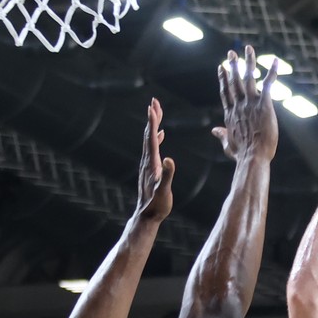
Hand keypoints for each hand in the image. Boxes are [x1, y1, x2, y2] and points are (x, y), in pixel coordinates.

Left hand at [136, 97, 175, 221]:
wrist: (147, 216)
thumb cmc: (157, 206)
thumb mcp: (164, 191)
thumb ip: (167, 175)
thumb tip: (170, 159)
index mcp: (151, 164)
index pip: (152, 138)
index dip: (153, 122)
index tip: (152, 107)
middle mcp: (147, 161)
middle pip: (149, 134)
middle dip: (152, 117)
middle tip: (154, 101)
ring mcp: (148, 164)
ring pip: (150, 139)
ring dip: (154, 124)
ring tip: (157, 111)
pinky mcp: (151, 168)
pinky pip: (153, 148)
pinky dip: (157, 137)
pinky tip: (161, 134)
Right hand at [212, 45, 279, 161]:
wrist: (253, 156)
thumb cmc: (242, 154)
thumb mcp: (228, 145)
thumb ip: (222, 135)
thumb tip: (214, 130)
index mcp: (230, 114)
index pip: (225, 92)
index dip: (223, 79)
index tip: (221, 67)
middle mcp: (239, 105)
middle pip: (235, 81)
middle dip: (233, 65)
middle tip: (231, 53)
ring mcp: (251, 103)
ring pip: (249, 78)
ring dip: (248, 62)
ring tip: (248, 49)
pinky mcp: (264, 105)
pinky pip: (269, 84)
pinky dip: (272, 72)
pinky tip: (276, 62)